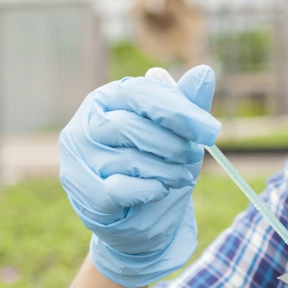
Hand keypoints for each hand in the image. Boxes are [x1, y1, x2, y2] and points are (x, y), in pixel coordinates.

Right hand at [59, 66, 220, 287]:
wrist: (143, 215)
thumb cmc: (159, 164)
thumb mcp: (180, 133)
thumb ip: (189, 104)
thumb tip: (205, 72)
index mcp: (109, 97)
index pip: (140, 94)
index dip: (178, 111)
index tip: (211, 131)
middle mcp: (86, 123)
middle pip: (131, 127)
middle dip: (172, 145)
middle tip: (192, 157)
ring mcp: (77, 157)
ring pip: (128, 160)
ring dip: (166, 171)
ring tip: (178, 176)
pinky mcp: (80, 190)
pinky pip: (119, 189)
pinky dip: (149, 190)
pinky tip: (160, 190)